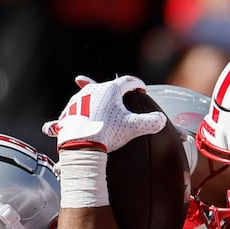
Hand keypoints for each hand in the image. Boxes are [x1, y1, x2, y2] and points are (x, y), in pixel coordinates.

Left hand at [44, 74, 167, 152]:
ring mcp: (78, 100)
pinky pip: (77, 110)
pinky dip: (82, 113)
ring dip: (98, 101)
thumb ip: (151, 122)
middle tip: (123, 98)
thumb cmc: (108, 133)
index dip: (137, 84)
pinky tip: (84, 119)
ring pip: (91, 96)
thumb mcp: (133, 127)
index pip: (128, 81)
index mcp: (111, 89)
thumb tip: (162, 120)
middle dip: (117, 92)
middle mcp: (93, 90)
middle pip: (109, 88)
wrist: (80, 145)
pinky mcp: (68, 112)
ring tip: (102, 109)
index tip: (141, 88)